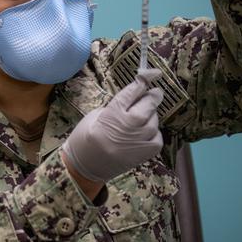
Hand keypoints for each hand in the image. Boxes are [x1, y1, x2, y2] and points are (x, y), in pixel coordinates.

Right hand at [62, 68, 163, 183]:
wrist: (84, 167)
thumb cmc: (84, 138)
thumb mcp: (95, 116)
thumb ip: (116, 106)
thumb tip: (133, 99)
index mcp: (112, 114)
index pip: (132, 92)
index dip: (143, 81)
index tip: (150, 74)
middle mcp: (128, 126)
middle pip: (148, 105)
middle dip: (153, 96)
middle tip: (156, 92)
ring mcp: (138, 141)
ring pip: (154, 121)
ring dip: (151, 115)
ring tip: (143, 116)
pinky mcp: (145, 154)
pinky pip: (157, 137)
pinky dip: (154, 132)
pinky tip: (145, 132)